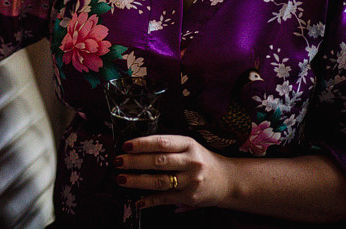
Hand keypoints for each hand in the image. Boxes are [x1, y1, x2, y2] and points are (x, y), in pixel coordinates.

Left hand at [115, 135, 233, 209]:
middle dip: (134, 162)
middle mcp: (191, 162)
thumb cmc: (200, 159)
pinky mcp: (190, 197)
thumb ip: (166, 146)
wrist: (228, 180)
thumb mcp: (188, 146)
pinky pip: (165, 199)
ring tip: (121, 179)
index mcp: (188, 144)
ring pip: (159, 181)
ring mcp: (191, 181)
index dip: (142, 144)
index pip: (162, 142)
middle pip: (158, 161)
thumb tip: (134, 148)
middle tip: (117, 162)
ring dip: (137, 181)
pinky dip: (149, 201)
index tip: (125, 146)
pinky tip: (137, 201)